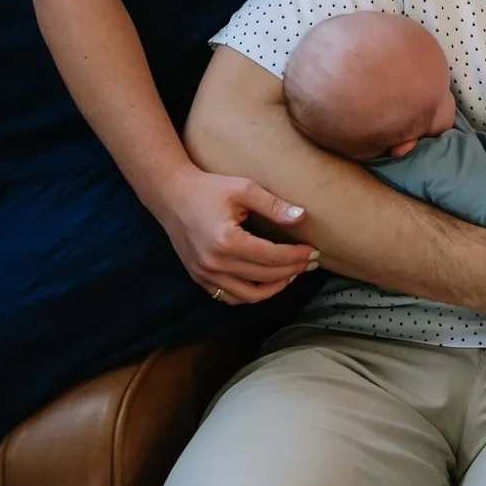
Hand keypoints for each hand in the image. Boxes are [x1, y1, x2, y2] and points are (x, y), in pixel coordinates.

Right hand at [156, 166, 318, 303]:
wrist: (171, 195)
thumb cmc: (208, 188)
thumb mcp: (243, 188)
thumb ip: (273, 205)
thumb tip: (301, 217)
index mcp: (227, 241)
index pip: (272, 257)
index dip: (297, 256)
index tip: (314, 251)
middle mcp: (215, 263)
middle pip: (265, 277)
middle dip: (293, 271)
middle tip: (311, 262)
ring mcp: (205, 274)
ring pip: (249, 295)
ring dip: (275, 288)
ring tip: (292, 274)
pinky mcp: (199, 278)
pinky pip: (230, 297)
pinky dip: (251, 295)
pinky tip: (266, 282)